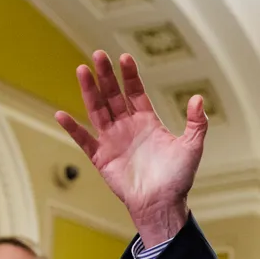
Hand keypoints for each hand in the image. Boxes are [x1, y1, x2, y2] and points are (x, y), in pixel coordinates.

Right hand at [55, 51, 207, 247]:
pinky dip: (72, 128)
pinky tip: (61, 114)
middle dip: (106, 75)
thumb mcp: (191, 147)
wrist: (162, 204)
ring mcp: (112, 140)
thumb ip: (197, 123)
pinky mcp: (101, 157)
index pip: (135, 92)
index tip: (125, 57)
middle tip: (99, 54)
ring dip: (89, 91)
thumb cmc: (177, 178)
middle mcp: (127, 127)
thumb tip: (198, 98)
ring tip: (82, 70)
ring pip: (97, 110)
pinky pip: (84, 140)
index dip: (130, 75)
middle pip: (113, 95)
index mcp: (147, 121)